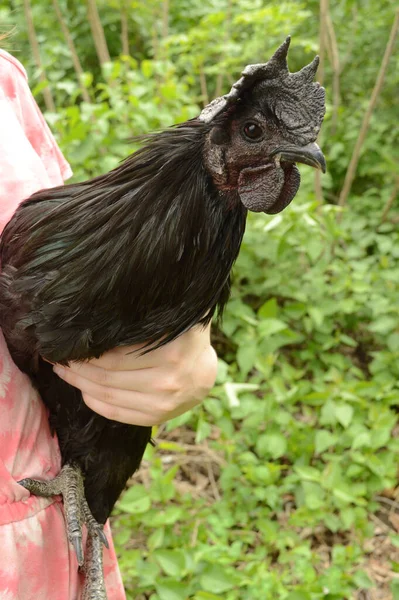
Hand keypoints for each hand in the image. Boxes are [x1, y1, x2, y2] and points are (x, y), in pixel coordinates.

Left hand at [52, 325, 216, 425]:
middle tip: (59, 358)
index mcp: (171, 355)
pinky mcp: (156, 418)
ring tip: (65, 372)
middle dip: (78, 368)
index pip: (114, 358)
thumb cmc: (182, 340)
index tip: (68, 344)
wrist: (204, 371)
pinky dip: (94, 402)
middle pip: (107, 377)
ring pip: (108, 396)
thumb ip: (142, 322)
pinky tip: (83, 390)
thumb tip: (97, 317)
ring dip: (80, 384)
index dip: (86, 353)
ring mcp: (162, 405)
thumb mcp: (169, 323)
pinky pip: (116, 413)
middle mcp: (167, 382)